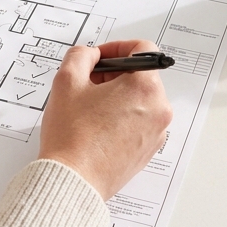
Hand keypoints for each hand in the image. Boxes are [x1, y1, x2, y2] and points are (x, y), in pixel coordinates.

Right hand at [39, 39, 172, 200]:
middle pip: (141, 76)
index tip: (99, 56)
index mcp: (145, 88)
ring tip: (88, 108)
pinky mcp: (148, 150)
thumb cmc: (72, 136)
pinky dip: (121, 117)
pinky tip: (96, 126)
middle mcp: (159, 110)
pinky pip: (139, 122)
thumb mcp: (67, 81)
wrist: (73, 180)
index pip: (143, 49)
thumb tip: (90, 55)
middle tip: (87, 82)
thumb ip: (81, 56)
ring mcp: (156, 133)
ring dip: (116, 95)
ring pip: (139, 100)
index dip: (116, 47)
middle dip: (113, 73)